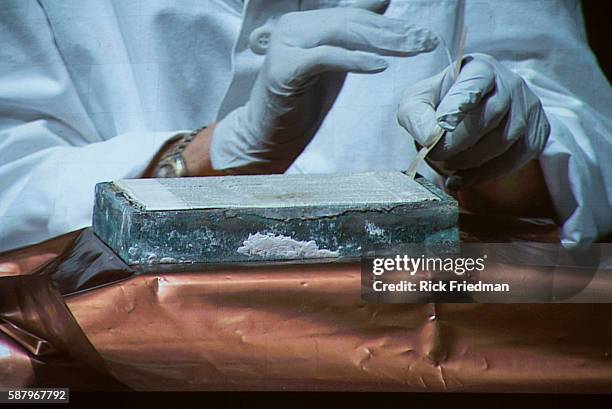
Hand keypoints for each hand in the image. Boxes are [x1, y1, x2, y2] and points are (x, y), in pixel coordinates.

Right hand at [211, 0, 438, 172]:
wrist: (266, 134)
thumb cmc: (301, 104)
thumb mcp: (333, 68)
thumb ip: (351, 43)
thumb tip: (382, 19)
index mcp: (307, 23)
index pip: (356, 13)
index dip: (391, 21)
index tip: (423, 31)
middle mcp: (294, 26)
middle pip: (353, 21)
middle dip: (394, 31)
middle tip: (427, 41)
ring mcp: (286, 43)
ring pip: (342, 32)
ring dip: (383, 41)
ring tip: (414, 48)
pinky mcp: (284, 67)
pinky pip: (326, 57)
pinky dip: (354, 60)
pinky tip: (381, 66)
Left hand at [397, 53, 549, 188]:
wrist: (469, 116)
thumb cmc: (440, 105)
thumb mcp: (417, 102)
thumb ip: (416, 115)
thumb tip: (430, 137)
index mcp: (478, 68)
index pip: (475, 82)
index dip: (459, 104)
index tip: (442, 125)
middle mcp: (509, 83)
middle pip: (492, 114)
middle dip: (460, 141)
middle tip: (437, 154)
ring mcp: (527, 108)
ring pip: (505, 139)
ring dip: (471, 159)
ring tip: (448, 164)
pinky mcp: (535, 133)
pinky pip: (515, 159)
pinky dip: (485, 174)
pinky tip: (461, 178)